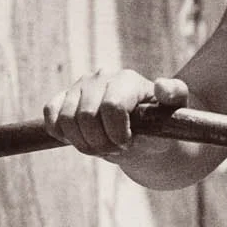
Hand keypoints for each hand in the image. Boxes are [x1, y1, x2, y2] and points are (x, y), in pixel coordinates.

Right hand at [43, 70, 187, 160]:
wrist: (141, 134)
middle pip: (86, 117)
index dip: (117, 133)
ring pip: (65, 119)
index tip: (127, 143)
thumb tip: (161, 85)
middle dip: (100, 142)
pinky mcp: (63, 97)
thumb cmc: (159, 124)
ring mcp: (79, 87)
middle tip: (114, 148)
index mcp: (126, 80)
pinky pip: (51, 114)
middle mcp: (100, 78)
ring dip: (83, 142)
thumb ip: (175, 96)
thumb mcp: (174, 113)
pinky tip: (80, 138)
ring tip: (100, 146)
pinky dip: (61, 133)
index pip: (112, 107)